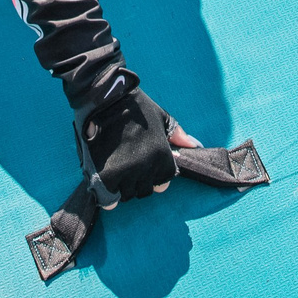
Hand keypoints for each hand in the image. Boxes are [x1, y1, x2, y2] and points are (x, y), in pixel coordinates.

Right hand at [81, 85, 192, 206]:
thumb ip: (177, 135)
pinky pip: (109, 199)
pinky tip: (104, 185)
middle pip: (144, 190)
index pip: (163, 182)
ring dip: (121, 187)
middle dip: (137, 182)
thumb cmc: (134, 107)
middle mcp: (146, 168)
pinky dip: (107, 196)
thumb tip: (194, 146)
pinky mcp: (104, 176)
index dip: (154, 177)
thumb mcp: (161, 117)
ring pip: (127, 194)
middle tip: (127, 168)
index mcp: (162, 156)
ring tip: (115, 171)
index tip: (144, 167)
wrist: (104, 98)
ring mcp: (125, 173)